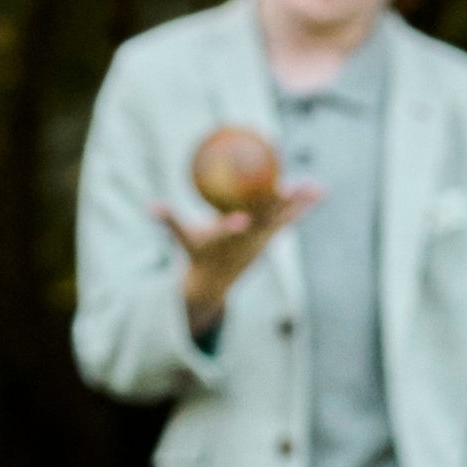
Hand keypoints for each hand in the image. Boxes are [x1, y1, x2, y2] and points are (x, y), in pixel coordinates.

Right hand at [157, 181, 318, 336]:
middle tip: (288, 188)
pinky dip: (303, 206)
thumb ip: (168, 220)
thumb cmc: (198, 252)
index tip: (239, 218)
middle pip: (262, 222)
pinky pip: (288, 219)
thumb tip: (149, 206)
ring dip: (299, 204)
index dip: (232, 226)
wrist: (217, 280)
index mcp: (224, 239)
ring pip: (282, 219)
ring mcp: (262, 241)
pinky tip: (318, 191)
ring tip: (316, 187)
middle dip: (274, 207)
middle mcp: (247, 241)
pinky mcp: (271, 239)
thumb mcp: (182, 237)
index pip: (227, 233)